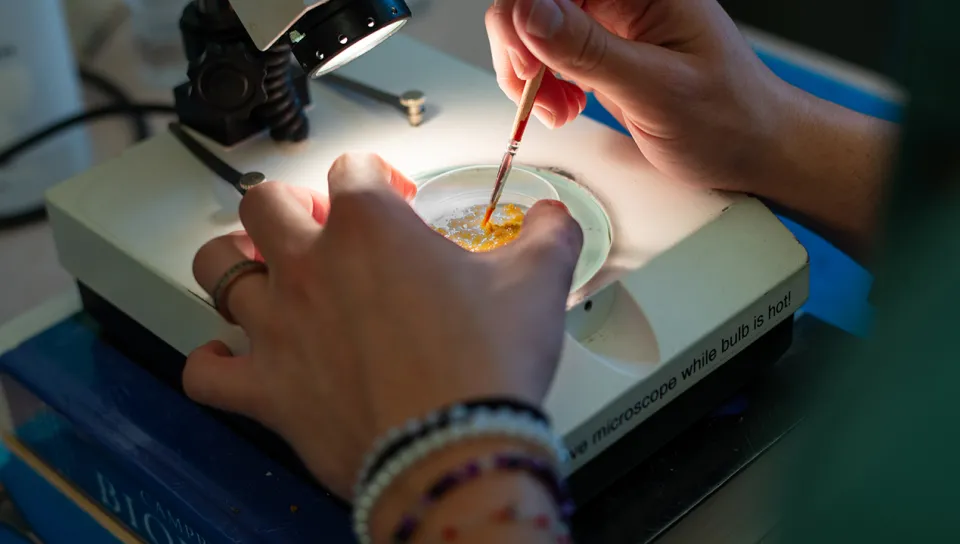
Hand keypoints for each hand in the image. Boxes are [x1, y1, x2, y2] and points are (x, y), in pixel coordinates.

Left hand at [183, 153, 583, 497]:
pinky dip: (212, 366)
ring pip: (216, 271)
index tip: (397, 197)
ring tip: (261, 273)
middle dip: (289, 205)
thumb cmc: (487, 365)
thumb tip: (554, 218)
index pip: (353, 168)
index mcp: (371, 228)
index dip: (377, 175)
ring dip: (233, 264)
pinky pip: (207, 374)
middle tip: (318, 226)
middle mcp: (311, 268)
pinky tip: (229, 361)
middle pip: (262, 202)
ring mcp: (280, 328)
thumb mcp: (538, 282)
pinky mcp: (268, 391)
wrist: (456, 450)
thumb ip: (549, 235)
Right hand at [486, 0, 792, 191]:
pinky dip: (542, 84)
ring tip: (557, 110)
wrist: (753, 148)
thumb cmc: (729, 120)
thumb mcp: (655, 90)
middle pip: (533, 2)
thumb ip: (589, 50)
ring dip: (529, 72)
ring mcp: (611, 21)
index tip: (530, 70)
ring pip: (532, 27)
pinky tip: (564, 106)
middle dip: (521, 50)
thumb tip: (529, 13)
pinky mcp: (603, 49)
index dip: (524, 20)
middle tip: (537, 95)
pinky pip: (548, 52)